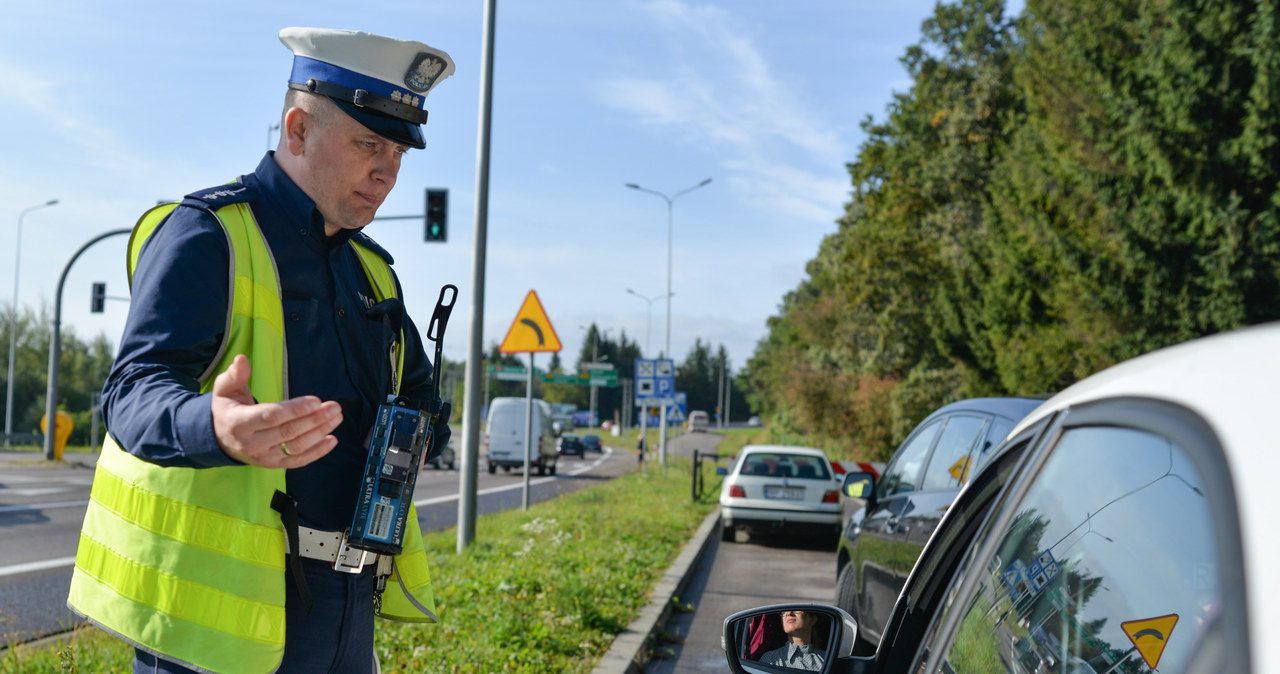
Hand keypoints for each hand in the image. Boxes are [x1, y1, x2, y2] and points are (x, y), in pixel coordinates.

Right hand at [210, 354, 342, 467]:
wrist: (220, 439)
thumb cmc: (228, 409)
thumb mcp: (225, 390)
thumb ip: (234, 375)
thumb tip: (242, 359)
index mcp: (239, 422)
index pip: (270, 416)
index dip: (294, 410)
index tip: (316, 401)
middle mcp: (251, 443)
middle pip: (288, 432)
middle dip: (314, 419)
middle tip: (334, 406)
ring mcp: (264, 456)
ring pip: (296, 447)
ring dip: (319, 432)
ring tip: (336, 417)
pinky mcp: (274, 464)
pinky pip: (298, 461)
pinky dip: (317, 452)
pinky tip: (332, 439)